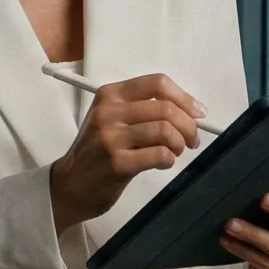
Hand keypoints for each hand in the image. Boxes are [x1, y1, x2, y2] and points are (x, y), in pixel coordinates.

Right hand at [49, 73, 205, 229]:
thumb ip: (142, 109)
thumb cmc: (97, 151)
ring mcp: (111, 138)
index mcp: (110, 94)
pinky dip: (169, 159)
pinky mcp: (117, 164)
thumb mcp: (111, 119)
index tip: (198, 113)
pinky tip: (163, 162)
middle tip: (192, 139)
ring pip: (165, 130)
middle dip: (189, 125)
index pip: (157, 83)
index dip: (184, 98)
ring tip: (176, 151)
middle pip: (165, 108)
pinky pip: (159, 155)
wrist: (70, 184)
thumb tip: (189, 111)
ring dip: (180, 143)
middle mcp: (108, 112)